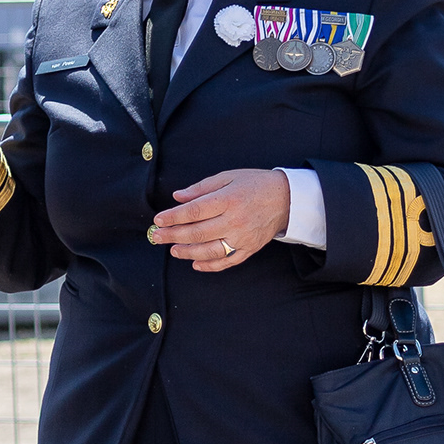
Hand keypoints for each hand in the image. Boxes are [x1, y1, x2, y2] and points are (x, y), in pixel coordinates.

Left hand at [152, 168, 289, 270]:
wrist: (287, 198)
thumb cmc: (255, 184)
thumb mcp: (229, 177)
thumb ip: (202, 188)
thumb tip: (177, 196)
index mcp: (229, 199)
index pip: (195, 210)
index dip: (174, 216)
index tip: (158, 220)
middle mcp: (235, 220)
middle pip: (198, 232)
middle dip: (173, 235)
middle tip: (157, 236)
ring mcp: (243, 237)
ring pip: (210, 250)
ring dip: (188, 252)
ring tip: (173, 250)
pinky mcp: (250, 249)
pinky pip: (227, 262)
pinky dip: (210, 265)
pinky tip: (195, 263)